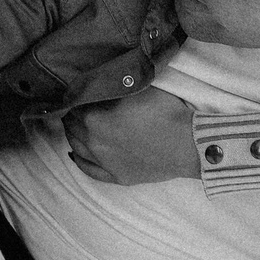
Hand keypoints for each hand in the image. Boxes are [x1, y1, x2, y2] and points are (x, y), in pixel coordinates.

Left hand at [61, 87, 200, 184]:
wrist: (187, 143)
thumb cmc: (164, 112)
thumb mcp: (136, 89)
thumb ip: (111, 87)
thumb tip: (98, 82)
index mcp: (93, 119)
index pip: (73, 105)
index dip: (75, 96)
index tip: (79, 91)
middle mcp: (93, 143)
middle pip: (72, 126)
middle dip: (72, 115)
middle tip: (78, 105)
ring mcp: (104, 163)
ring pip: (77, 148)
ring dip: (73, 134)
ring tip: (75, 125)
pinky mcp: (117, 177)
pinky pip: (89, 170)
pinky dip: (79, 160)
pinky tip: (75, 153)